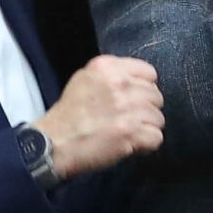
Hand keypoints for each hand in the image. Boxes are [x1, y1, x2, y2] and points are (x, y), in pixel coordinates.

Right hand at [35, 55, 163, 177]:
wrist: (54, 143)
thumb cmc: (68, 115)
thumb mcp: (84, 80)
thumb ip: (111, 75)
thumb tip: (138, 83)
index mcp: (108, 68)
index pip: (149, 73)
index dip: (144, 88)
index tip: (135, 99)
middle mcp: (119, 84)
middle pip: (156, 96)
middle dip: (146, 110)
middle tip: (129, 120)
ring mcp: (127, 109)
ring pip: (158, 118)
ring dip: (146, 128)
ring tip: (128, 133)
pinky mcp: (130, 133)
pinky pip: (156, 137)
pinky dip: (146, 144)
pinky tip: (131, 144)